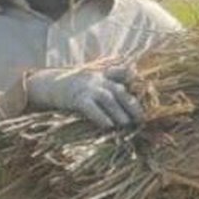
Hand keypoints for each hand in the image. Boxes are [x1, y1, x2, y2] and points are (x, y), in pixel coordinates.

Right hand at [25, 65, 143, 128]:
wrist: (49, 85)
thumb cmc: (76, 87)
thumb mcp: (94, 79)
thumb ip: (111, 82)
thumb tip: (132, 88)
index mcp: (104, 74)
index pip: (123, 72)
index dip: (136, 79)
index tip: (149, 89)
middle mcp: (98, 80)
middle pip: (120, 90)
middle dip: (133, 104)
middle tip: (142, 118)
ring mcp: (88, 88)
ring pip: (108, 99)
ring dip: (119, 112)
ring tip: (127, 124)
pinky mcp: (77, 99)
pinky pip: (91, 108)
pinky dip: (100, 116)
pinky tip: (108, 126)